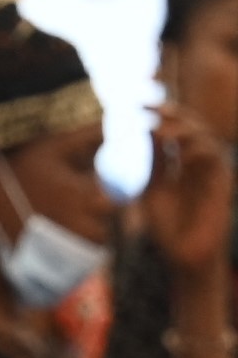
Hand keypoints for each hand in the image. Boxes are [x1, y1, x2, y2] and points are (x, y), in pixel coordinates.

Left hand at [158, 107, 232, 291]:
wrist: (183, 253)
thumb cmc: (166, 225)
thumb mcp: (153, 188)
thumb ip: (154, 162)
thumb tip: (147, 130)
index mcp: (177, 162)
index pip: (170, 130)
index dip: (158, 115)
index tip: (135, 105)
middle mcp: (195, 161)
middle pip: (189, 126)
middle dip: (171, 114)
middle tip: (150, 108)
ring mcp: (209, 169)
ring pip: (202, 135)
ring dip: (181, 129)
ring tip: (158, 131)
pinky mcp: (221, 179)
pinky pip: (213, 155)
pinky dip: (196, 149)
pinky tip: (178, 153)